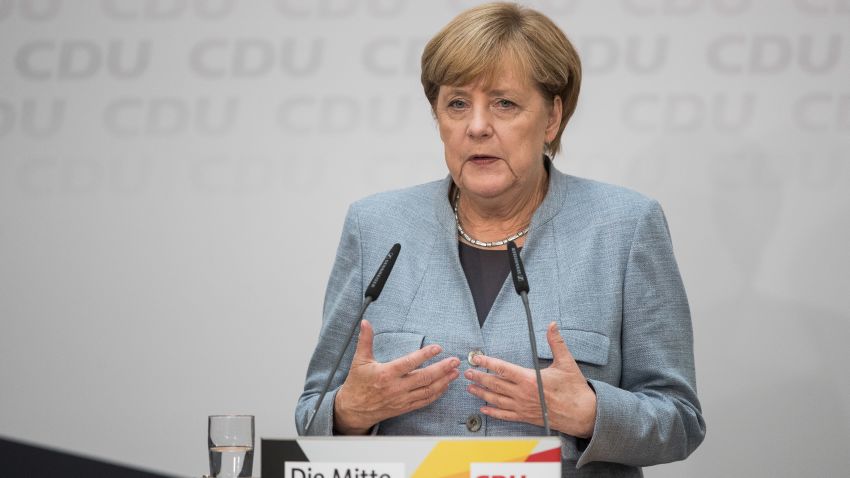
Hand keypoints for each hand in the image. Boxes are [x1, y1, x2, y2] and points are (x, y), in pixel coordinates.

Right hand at [333, 319, 460, 434]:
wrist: (353, 410)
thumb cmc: (357, 383)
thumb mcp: (359, 360)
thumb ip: (365, 341)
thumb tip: (365, 323)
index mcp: (385, 374)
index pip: (409, 363)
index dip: (424, 355)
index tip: (438, 348)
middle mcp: (396, 388)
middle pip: (424, 378)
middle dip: (442, 369)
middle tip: (455, 361)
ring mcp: (401, 399)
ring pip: (427, 390)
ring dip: (444, 381)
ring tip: (455, 372)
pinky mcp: (404, 407)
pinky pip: (424, 401)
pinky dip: (436, 394)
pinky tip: (445, 386)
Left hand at [465, 321, 596, 437]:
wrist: (582, 414)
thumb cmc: (574, 389)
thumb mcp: (566, 362)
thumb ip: (556, 342)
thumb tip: (552, 325)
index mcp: (529, 379)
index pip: (502, 369)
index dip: (487, 363)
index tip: (476, 358)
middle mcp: (523, 394)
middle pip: (495, 384)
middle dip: (479, 377)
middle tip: (467, 373)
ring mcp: (523, 407)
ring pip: (497, 400)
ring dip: (482, 393)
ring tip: (470, 388)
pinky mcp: (526, 417)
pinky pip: (505, 415)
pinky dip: (493, 412)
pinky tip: (484, 409)